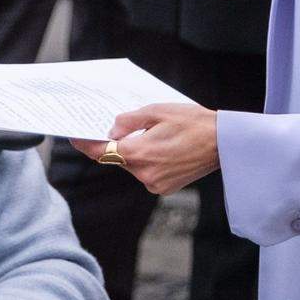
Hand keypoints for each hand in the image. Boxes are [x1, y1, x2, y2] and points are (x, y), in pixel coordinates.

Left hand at [71, 103, 219, 194]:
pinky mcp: (165, 188)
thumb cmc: (193, 123)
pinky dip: (149, 161)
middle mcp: (144, 173)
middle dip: (119, 144)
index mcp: (140, 153)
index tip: (75, 137)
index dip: (86, 145)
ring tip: (154, 135)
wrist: (223, 143)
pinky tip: (163, 147)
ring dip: (136, 152)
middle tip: (125, 127)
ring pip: (133, 166)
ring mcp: (155, 184)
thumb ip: (128, 121)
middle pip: (119, 158)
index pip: (102, 152)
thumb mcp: (156, 111)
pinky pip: (147, 173)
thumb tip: (111, 130)